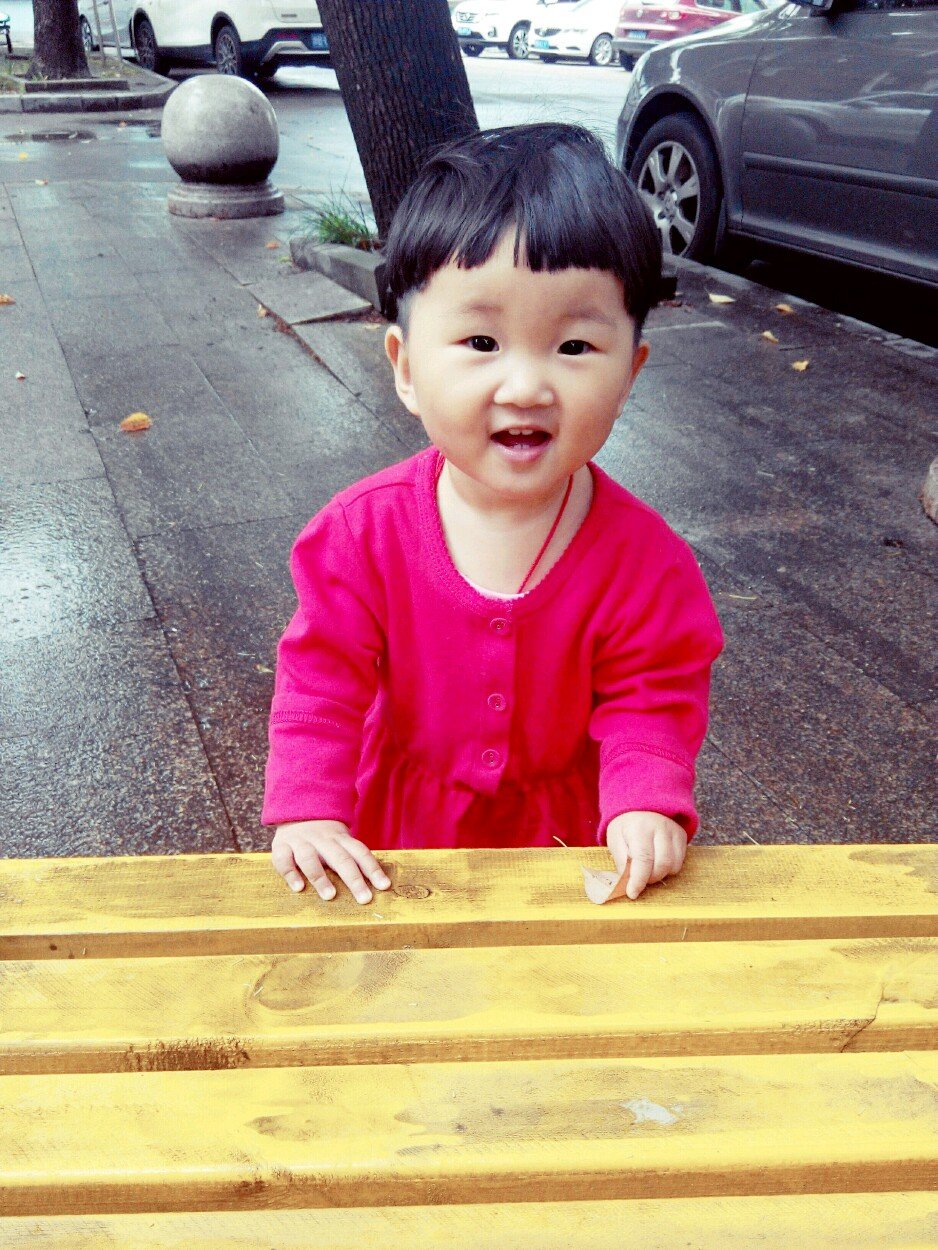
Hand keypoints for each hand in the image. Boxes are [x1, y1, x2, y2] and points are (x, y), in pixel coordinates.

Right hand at [271, 820, 390, 903]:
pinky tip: (298, 888)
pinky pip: (284, 859)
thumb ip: (353, 858)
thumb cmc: (323, 837)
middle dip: (353, 879)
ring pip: (310, 858)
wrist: (295, 811)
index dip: (373, 869)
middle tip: (364, 898)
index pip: (360, 852)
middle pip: (340, 857)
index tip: (384, 887)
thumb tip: (377, 884)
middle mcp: (322, 839)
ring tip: (330, 896)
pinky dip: (290, 873)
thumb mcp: (341, 840)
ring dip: (320, 877)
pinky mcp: (281, 846)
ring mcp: (301, 842)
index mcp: (340, 838)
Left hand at [605, 811, 687, 900]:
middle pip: (662, 865)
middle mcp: (660, 828)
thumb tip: (626, 883)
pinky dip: (668, 869)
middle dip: (649, 879)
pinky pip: (679, 863)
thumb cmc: (625, 826)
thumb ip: (621, 861)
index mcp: (639, 828)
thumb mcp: (615, 839)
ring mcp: (674, 831)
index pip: (643, 859)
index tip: (632, 894)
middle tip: (638, 877)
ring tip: (647, 868)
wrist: (641, 805)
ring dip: (659, 874)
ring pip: (673, 866)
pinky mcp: (682, 836)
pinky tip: (657, 861)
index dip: (638, 880)